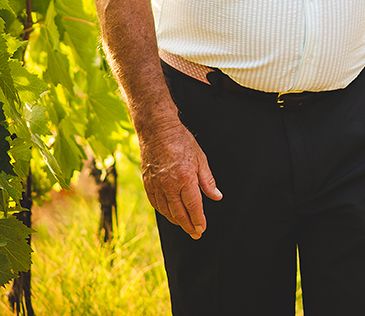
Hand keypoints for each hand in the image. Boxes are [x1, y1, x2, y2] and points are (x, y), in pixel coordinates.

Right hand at [138, 115, 221, 239]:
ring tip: (185, 225)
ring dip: (176, 221)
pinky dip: (164, 211)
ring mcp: (156, 185)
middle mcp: (169, 185)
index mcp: (185, 179)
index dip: (198, 220)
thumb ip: (208, 181)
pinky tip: (170, 214)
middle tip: (196, 233)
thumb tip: (217, 197)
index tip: (202, 229)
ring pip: (166, 211)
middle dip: (188, 226)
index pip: (193, 207)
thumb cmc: (182, 142)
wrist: (158, 130)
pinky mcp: (147, 183)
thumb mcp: (201, 159)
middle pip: (179, 213)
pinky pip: (155, 203)